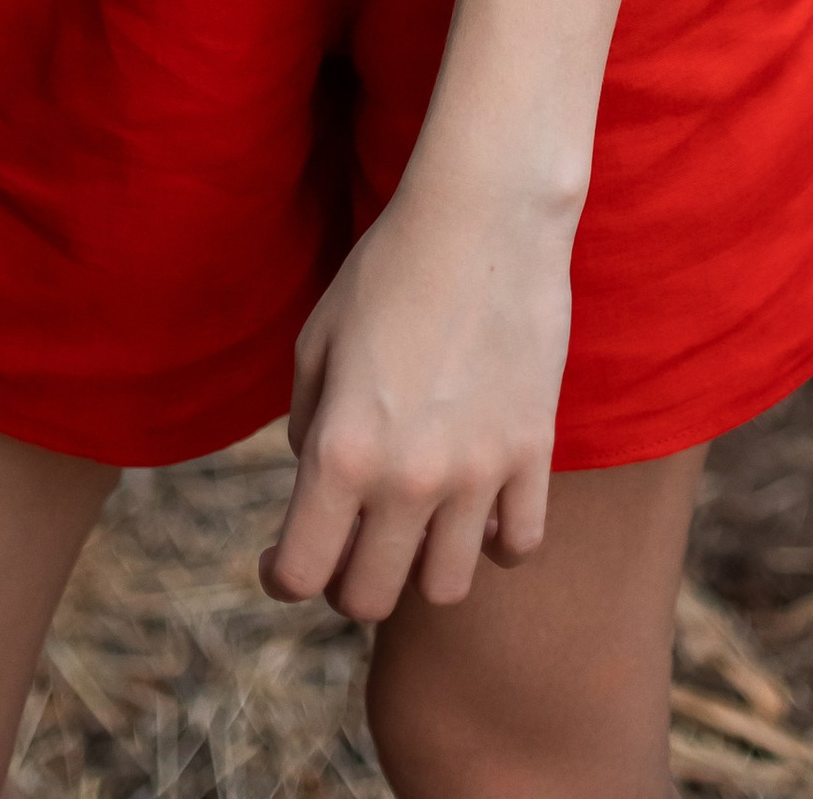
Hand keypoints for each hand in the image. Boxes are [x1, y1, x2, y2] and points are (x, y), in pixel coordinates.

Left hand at [259, 175, 573, 622]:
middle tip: (348, 541)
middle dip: (346, 581)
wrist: (485, 214)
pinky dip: (494, 541)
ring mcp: (477, 472)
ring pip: (444, 588)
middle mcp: (407, 478)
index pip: (300, 573)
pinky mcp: (532, 453)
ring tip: (414, 526)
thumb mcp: (318, 339)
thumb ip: (306, 423)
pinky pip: (518, 544)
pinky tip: (478, 508)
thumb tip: (314, 476)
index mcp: (341, 451)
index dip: (281, 576)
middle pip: (369, 598)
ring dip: (420, 566)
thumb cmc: (389, 266)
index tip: (280, 561)